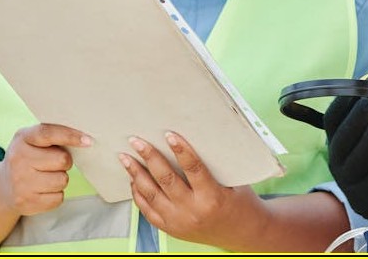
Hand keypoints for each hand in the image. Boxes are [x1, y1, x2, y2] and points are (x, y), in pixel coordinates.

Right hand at [1, 123, 90, 215]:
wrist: (3, 186)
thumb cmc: (30, 157)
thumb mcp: (34, 140)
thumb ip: (55, 134)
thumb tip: (86, 139)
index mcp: (23, 138)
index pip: (48, 133)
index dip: (70, 136)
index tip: (88, 141)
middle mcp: (18, 160)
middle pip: (62, 160)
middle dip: (65, 162)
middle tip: (54, 163)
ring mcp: (20, 183)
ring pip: (62, 180)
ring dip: (61, 178)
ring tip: (46, 176)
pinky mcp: (25, 202)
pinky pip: (58, 198)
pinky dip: (56, 195)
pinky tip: (43, 190)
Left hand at [120, 132, 265, 248]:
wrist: (242, 233)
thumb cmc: (240, 202)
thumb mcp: (234, 182)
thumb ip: (213, 166)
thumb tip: (189, 140)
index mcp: (213, 198)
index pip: (193, 168)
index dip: (181, 150)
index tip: (169, 134)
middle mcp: (193, 212)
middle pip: (166, 180)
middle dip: (149, 157)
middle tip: (136, 141)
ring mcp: (179, 223)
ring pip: (151, 195)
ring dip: (136, 174)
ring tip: (126, 158)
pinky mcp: (171, 229)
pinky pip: (148, 211)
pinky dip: (138, 194)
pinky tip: (133, 179)